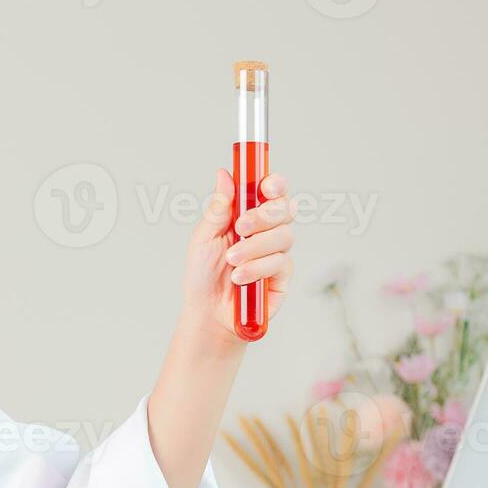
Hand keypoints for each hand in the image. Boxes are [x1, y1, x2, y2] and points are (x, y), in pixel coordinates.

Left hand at [182, 168, 294, 345]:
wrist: (208, 312)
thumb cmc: (203, 274)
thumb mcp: (203, 239)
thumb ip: (218, 209)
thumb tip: (224, 175)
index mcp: (247, 215)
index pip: (270, 191)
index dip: (274, 183)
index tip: (266, 185)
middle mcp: (266, 230)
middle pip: (284, 209)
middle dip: (263, 216)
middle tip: (240, 228)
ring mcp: (276, 252)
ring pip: (283, 235)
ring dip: (254, 247)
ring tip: (232, 260)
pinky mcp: (282, 275)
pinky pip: (280, 263)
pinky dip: (257, 268)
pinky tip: (240, 277)